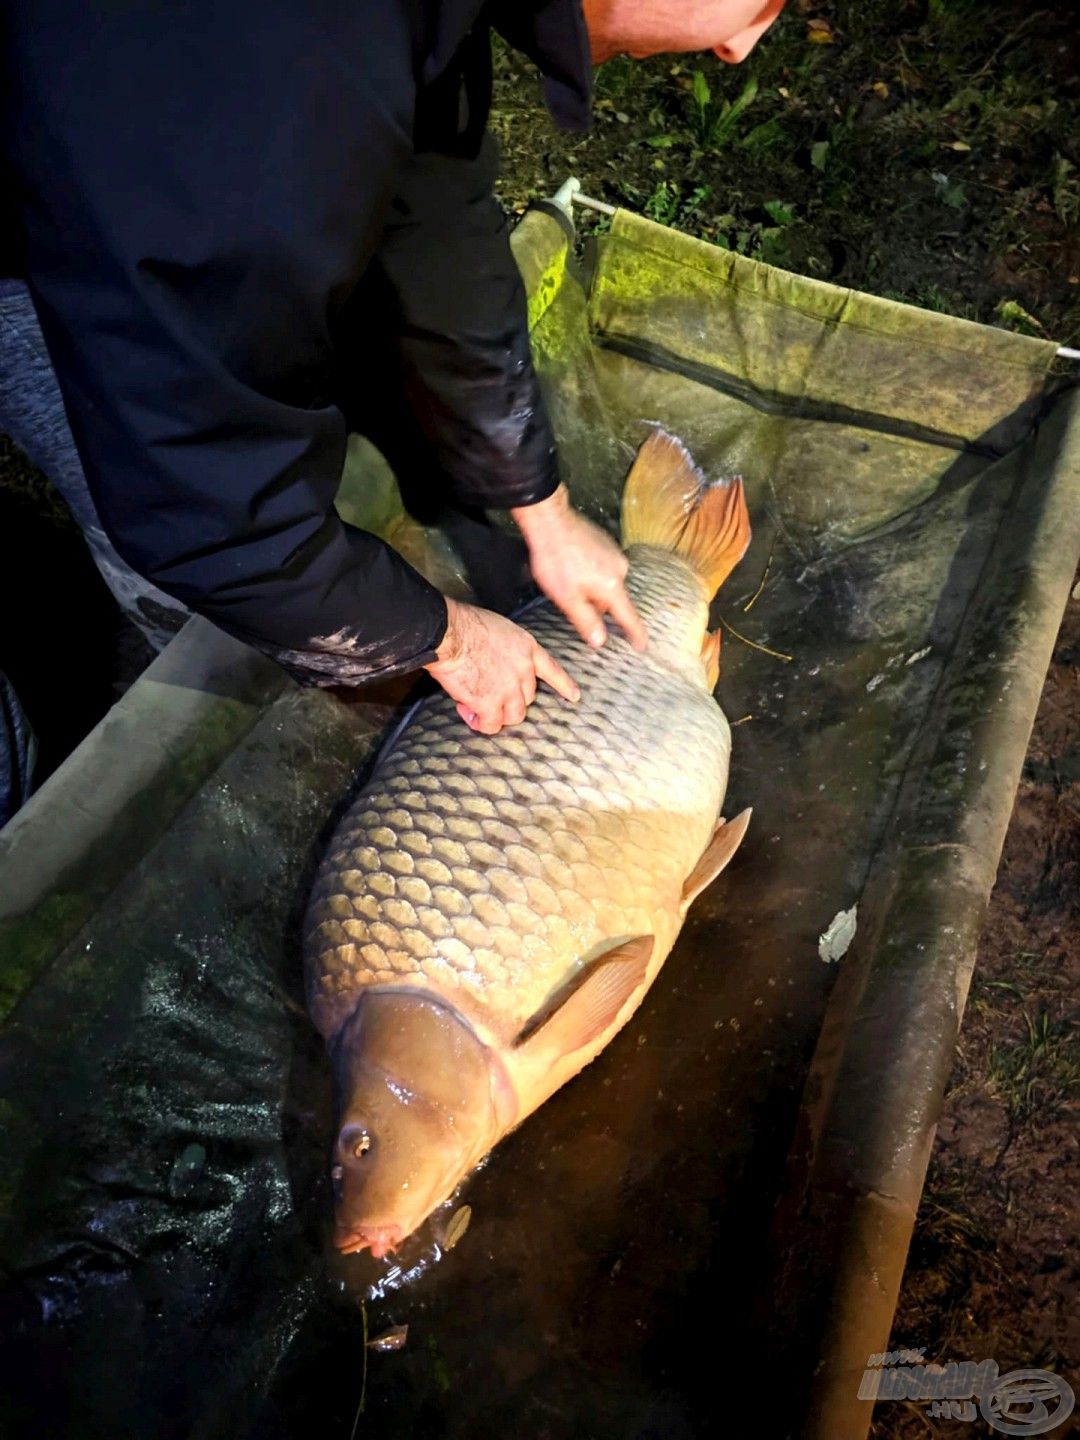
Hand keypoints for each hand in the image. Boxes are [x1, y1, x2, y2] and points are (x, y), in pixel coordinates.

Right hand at [424, 598, 579, 734]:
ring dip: (497, 714)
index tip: (574, 696)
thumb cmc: (466, 624)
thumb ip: (507, 649)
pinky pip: (492, 724)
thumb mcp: (500, 629)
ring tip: (477, 707)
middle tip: (488, 693)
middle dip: (510, 699)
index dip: (564, 685)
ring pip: (514, 715)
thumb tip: (496, 661)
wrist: (451, 633)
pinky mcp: (490, 703)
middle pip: (528, 697)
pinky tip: (469, 713)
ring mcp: (509, 689)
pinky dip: (480, 723)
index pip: (552, 670)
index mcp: (527, 649)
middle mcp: (524, 671)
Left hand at [510, 485, 646, 651]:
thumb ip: (586, 621)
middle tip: (569, 600)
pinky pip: (602, 568)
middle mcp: (620, 570)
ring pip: (605, 584)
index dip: (635, 634)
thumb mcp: (566, 599)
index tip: (641, 646)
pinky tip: (571, 567)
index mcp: (612, 587)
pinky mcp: (606, 544)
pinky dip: (589, 573)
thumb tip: (600, 641)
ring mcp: (614, 554)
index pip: (629, 617)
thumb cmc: (555, 560)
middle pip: (612, 601)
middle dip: (595, 606)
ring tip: (566, 579)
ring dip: (590, 588)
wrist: (550, 521)